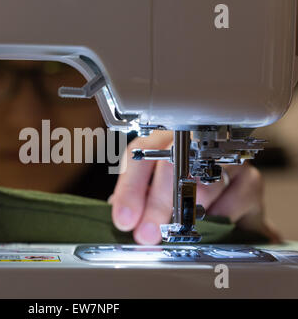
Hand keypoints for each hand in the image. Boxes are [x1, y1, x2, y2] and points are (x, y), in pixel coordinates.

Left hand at [110, 131, 280, 243]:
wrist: (231, 214)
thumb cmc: (186, 200)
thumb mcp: (154, 200)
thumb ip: (138, 205)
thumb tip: (124, 219)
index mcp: (162, 143)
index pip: (140, 155)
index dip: (130, 189)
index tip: (125, 219)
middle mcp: (193, 144)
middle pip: (170, 163)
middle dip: (156, 204)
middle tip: (147, 233)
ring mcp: (223, 159)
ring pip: (202, 180)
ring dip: (186, 212)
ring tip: (176, 231)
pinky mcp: (251, 179)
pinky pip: (233, 198)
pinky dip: (218, 216)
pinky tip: (210, 226)